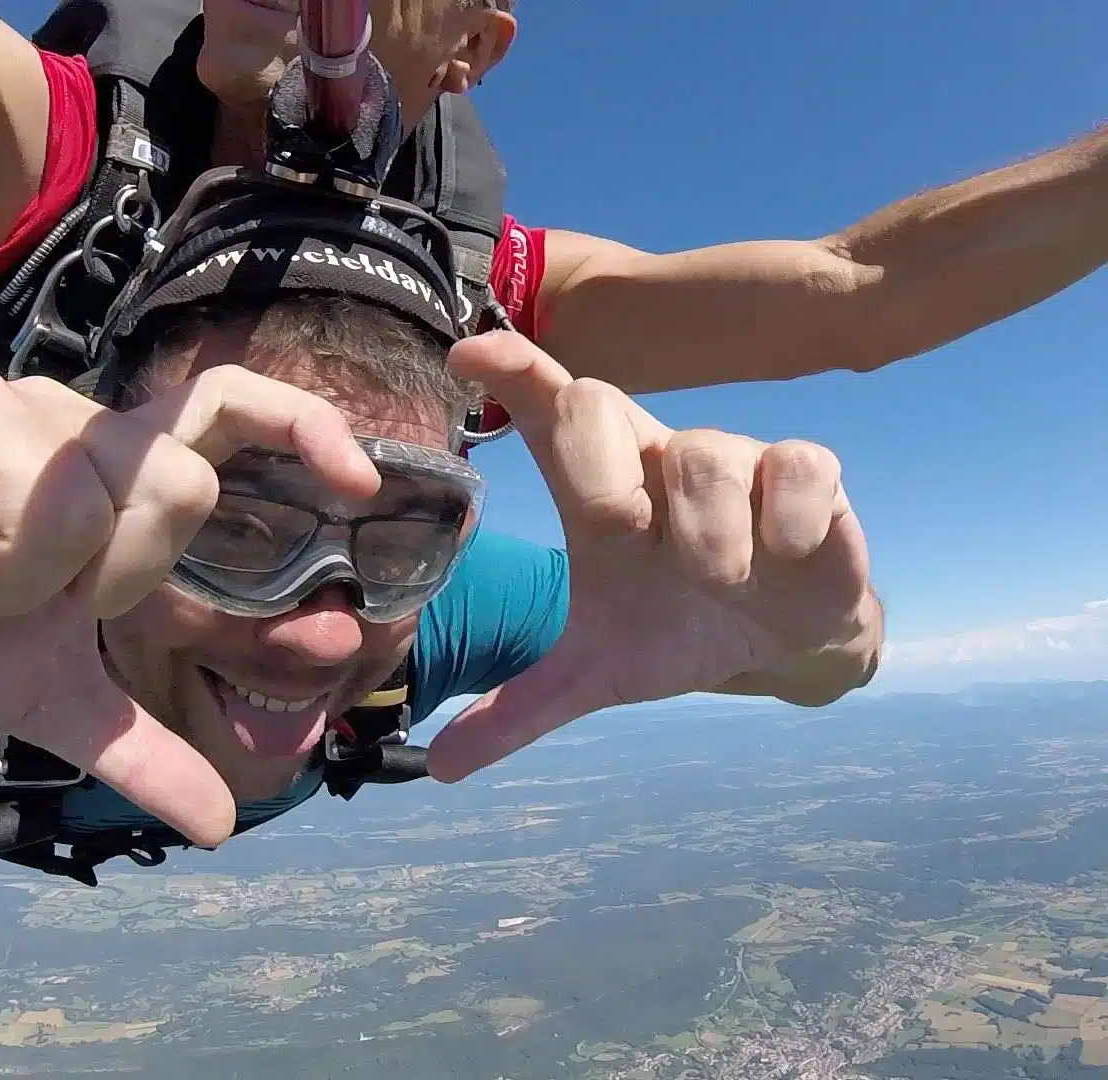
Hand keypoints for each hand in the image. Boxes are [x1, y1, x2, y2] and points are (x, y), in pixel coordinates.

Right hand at [0, 364, 378, 844]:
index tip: (364, 483)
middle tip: (27, 590)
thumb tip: (220, 826)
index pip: (231, 407)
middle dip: (108, 577)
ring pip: (65, 520)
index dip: (305, 424)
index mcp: (116, 466)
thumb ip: (139, 747)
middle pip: (178, 490)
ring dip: (5, 587)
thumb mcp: (50, 690)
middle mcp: (69, 420)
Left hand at [427, 332, 878, 781]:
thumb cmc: (676, 631)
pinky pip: (794, 468)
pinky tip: (784, 558)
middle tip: (624, 536)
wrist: (782, 641)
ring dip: (706, 539)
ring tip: (718, 582)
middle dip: (599, 475)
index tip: (468, 352)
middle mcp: (651, 458)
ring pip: (700, 456)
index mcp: (595, 491)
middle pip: (596, 405)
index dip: (512, 373)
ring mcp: (730, 457)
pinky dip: (784, 525)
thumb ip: (521, 709)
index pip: (545, 410)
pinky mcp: (806, 470)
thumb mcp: (598, 673)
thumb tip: (439, 768)